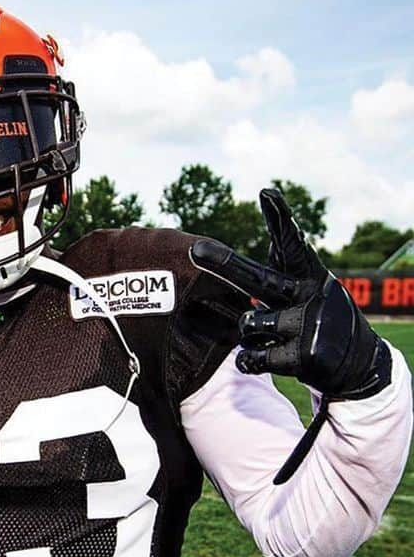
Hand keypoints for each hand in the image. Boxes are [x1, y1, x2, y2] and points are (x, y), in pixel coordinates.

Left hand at [190, 188, 388, 398]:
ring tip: (273, 335)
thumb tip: (260, 223)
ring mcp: (308, 326)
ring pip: (248, 324)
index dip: (279, 219)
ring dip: (250, 332)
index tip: (266, 193)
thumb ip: (278, 267)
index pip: (291, 243)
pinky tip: (268, 357)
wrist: (359, 362)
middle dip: (226, 266)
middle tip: (197, 250)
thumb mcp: (305, 288)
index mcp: (311, 275)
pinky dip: (250, 360)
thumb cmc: (316, 316)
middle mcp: (310, 296)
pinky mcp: (304, 356)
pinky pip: (250, 357)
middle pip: (258, 280)